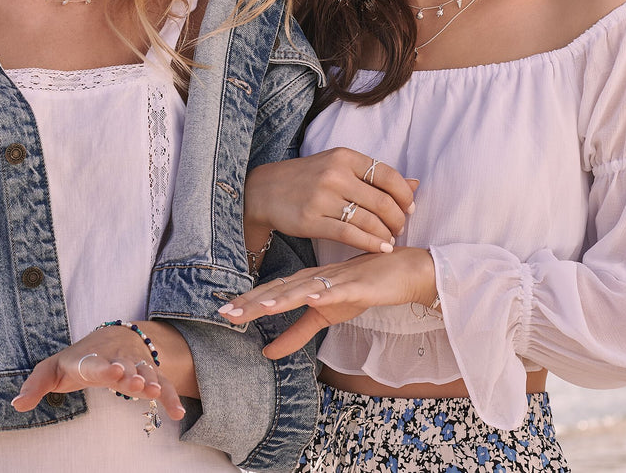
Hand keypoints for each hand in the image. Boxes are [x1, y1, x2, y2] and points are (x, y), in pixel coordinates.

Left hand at [12, 323, 185, 419]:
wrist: (112, 335)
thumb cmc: (77, 359)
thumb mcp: (53, 368)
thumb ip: (36, 384)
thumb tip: (16, 405)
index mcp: (91, 359)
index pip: (96, 363)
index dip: (106, 368)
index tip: (115, 372)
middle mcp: (116, 359)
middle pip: (125, 366)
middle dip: (132, 375)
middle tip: (138, 385)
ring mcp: (134, 365)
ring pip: (145, 372)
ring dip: (151, 383)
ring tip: (156, 393)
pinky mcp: (148, 374)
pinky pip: (161, 384)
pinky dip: (170, 397)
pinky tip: (178, 414)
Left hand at [217, 248, 436, 357]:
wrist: (403, 271)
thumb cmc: (362, 289)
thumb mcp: (325, 316)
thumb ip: (295, 333)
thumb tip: (266, 353)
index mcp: (306, 283)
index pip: (271, 292)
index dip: (247, 302)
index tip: (222, 313)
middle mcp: (316, 278)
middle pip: (279, 289)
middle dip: (252, 301)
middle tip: (225, 312)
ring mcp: (335, 280)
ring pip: (303, 289)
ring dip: (279, 297)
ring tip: (258, 308)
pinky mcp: (358, 287)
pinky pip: (337, 291)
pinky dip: (321, 294)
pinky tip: (309, 298)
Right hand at [245, 149, 418, 254]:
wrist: (265, 190)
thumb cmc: (308, 178)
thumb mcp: (339, 166)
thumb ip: (375, 175)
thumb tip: (415, 184)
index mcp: (344, 157)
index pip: (388, 175)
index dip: (404, 194)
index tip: (409, 207)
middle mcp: (335, 174)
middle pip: (382, 201)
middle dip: (398, 218)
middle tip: (400, 227)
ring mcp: (322, 197)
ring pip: (369, 220)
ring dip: (386, 233)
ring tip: (389, 239)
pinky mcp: (312, 220)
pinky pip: (351, 235)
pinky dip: (371, 243)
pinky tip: (380, 247)